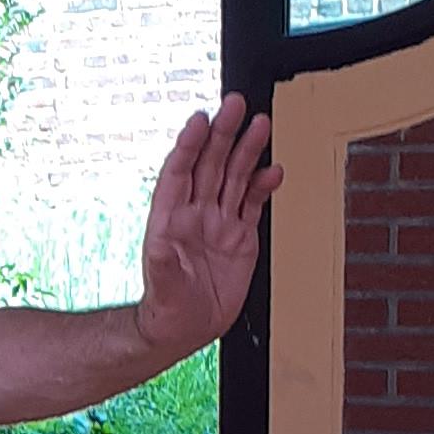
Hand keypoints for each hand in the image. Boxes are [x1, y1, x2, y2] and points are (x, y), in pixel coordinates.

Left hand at [139, 95, 279, 352]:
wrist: (186, 329)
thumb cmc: (167, 307)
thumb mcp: (162, 287)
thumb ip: (162, 263)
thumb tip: (159, 243)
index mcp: (170, 217)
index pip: (179, 172)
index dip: (189, 145)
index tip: (200, 120)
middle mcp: (195, 212)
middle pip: (210, 163)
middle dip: (223, 134)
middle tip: (235, 104)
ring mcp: (219, 221)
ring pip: (234, 176)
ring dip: (248, 150)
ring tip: (261, 123)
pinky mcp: (240, 235)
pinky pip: (252, 203)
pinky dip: (263, 185)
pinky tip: (274, 170)